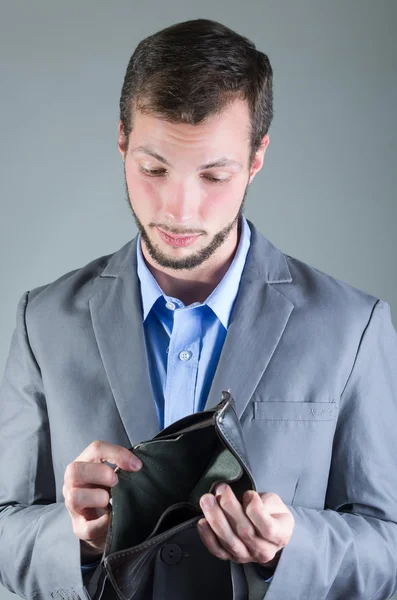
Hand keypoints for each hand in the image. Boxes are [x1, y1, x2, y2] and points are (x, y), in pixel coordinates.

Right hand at [63, 440, 142, 562]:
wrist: (105, 524)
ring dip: (98, 497)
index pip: (95, 449)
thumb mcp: (115, 475)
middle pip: (74, 470)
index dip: (117, 454)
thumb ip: (122, 467)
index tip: (137, 465)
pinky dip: (103, 523)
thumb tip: (137, 465)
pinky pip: (87, 527)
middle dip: (100, 473)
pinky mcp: (79, 528)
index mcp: (84, 464)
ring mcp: (73, 507)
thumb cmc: (112, 493)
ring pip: (74, 497)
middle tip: (116, 481)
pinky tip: (112, 519)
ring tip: (110, 500)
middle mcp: (73, 484)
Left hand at [197, 485, 293, 568]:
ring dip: (215, 518)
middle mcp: (264, 551)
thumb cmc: (271, 512)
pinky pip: (217, 550)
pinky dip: (207, 536)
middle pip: (245, 531)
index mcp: (280, 536)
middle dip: (229, 507)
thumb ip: (264, 502)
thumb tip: (247, 498)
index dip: (256, 509)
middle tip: (221, 489)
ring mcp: (246, 556)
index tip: (248, 493)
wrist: (268, 530)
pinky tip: (201, 522)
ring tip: (207, 500)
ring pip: (229, 541)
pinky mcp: (230, 557)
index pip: (267, 527)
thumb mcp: (275, 503)